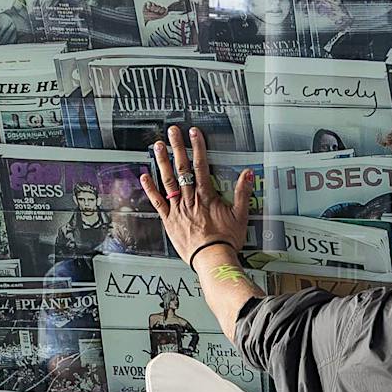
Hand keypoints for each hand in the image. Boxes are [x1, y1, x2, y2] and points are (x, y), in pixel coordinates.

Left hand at [140, 125, 253, 268]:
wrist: (212, 259)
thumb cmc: (225, 241)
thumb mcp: (240, 216)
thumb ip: (242, 193)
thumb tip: (247, 175)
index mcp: (206, 196)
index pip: (201, 165)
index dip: (197, 147)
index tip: (194, 133)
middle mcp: (190, 199)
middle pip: (182, 168)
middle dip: (177, 147)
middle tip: (172, 132)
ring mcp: (178, 208)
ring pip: (168, 180)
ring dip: (162, 161)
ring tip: (157, 146)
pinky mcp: (169, 220)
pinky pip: (158, 202)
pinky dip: (150, 189)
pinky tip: (144, 177)